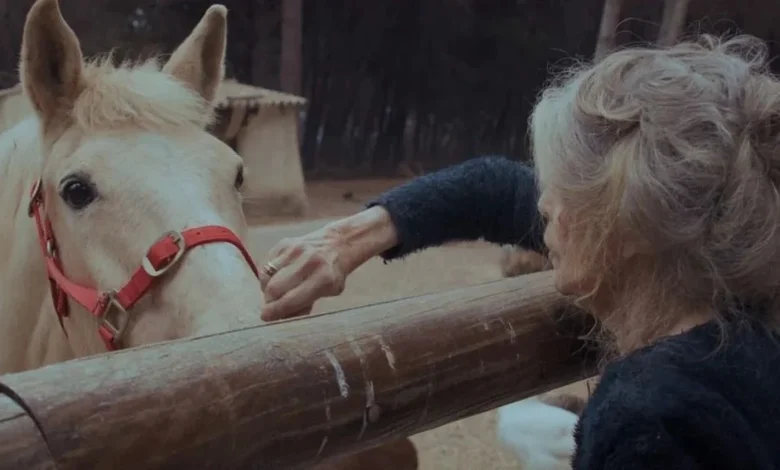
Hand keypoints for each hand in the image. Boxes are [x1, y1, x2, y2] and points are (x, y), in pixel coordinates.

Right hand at [259, 206, 398, 321]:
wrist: (337, 243)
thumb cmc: (332, 273)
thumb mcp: (328, 293)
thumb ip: (305, 306)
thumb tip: (280, 316)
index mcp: (323, 279)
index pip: (290, 300)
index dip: (274, 312)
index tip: (267, 317)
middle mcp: (307, 262)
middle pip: (273, 289)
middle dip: (269, 302)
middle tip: (272, 306)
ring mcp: (294, 250)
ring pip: (266, 277)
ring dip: (267, 289)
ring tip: (277, 291)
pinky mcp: (283, 244)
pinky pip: (266, 265)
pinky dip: (267, 276)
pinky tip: (276, 278)